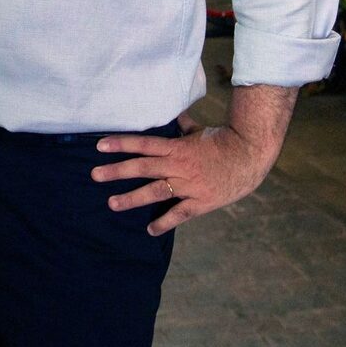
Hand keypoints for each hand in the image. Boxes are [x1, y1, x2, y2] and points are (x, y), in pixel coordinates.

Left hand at [90, 112, 281, 236]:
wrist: (251, 156)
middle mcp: (178, 165)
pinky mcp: (201, 202)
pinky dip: (164, 223)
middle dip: (116, 171)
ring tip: (112, 203)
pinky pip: (179, 214)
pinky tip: (150, 230)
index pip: (143, 144)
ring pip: (155, 192)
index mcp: (177, 147)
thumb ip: (183, 126)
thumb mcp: (200, 130)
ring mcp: (189, 185)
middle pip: (142, 168)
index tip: (99, 146)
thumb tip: (174, 116)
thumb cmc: (224, 141)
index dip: (120, 144)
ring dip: (132, 198)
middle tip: (94, 175)